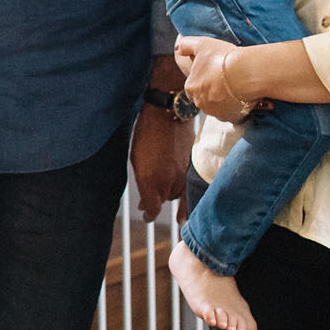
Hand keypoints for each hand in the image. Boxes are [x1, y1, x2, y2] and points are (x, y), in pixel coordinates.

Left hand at [130, 105, 192, 222]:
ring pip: (177, 196)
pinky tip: (184, 209)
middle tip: (148, 202)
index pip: (153, 210)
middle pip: (164, 202)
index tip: (146, 216)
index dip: (149, 215)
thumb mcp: (137, 159)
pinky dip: (186, 198)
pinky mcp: (193, 169)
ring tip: (162, 193)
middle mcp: (168, 182)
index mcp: (150, 180)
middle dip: (156, 201)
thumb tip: (145, 204)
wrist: (168, 113)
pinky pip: (190, 189)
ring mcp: (183, 176)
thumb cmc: (147, 134)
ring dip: (169, 195)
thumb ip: (143, 183)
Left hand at [174, 35, 265, 122]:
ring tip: (235, 86)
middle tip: (226, 79)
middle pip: (204, 98)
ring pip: (217, 107)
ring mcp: (215, 112)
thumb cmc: (223, 57)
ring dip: (223, 100)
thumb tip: (177, 48)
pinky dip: (235, 108)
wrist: (246, 72)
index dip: (204, 79)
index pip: (193, 86)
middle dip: (212, 91)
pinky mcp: (230, 117)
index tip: (215, 72)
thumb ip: (186, 45)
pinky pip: (231, 114)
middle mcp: (199, 103)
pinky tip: (241, 97)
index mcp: (190, 87)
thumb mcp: (201, 44)